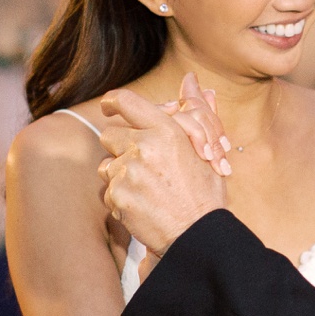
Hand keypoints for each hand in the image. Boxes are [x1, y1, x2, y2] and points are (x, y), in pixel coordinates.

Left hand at [98, 83, 227, 255]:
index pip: (126, 102)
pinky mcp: (118, 196)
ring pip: (107, 165)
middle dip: (120, 148)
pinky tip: (142, 206)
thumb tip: (193, 80)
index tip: (108, 107)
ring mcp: (128, 172)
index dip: (112, 102)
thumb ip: (197, 112)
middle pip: (109, 135)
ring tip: (146, 189)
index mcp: (166, 130)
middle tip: (140, 164)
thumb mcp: (208, 148)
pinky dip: (121, 199)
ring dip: (120, 175)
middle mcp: (144, 146)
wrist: (198, 235)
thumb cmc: (206, 194)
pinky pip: (108, 191)